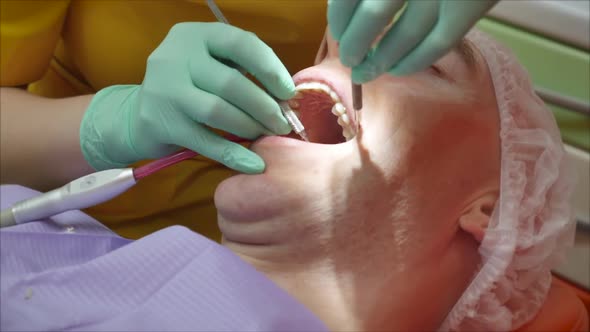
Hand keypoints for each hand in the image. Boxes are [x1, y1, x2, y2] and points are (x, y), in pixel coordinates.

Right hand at [80, 22, 294, 172]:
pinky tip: (254, 164)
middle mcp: (175, 57)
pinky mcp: (160, 123)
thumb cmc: (189, 88)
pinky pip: (206, 142)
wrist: (138, 116)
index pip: (241, 44)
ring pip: (219, 111)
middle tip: (281, 124)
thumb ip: (241, 71)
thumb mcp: (210, 66)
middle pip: (231, 83)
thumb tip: (286, 97)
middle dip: (264, 106)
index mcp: (194, 36)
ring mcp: (164, 90)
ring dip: (250, 127)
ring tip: (266, 135)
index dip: (270, 69)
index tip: (288, 93)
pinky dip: (235, 155)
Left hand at [328, 0, 498, 82]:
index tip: (337, 32)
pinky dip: (415, 61)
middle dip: (356, 43)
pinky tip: (399, 70)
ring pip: (405, 34)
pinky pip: (439, 44)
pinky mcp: (472, 4)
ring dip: (382, 59)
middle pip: (374, 14)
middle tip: (350, 59)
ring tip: (368, 71)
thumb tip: (344, 9)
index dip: (339, 16)